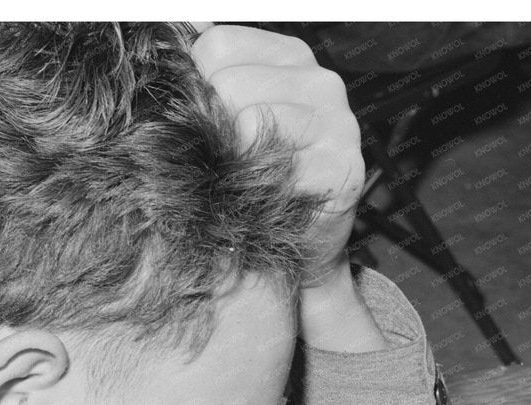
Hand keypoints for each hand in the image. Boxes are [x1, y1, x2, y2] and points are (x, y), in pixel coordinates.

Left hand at [192, 24, 363, 287]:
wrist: (294, 254)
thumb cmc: (257, 181)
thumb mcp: (232, 114)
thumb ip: (212, 69)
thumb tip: (189, 24)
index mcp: (293, 59)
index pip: (217, 45)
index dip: (201, 86)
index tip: (214, 120)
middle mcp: (322, 85)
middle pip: (229, 82)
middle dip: (217, 126)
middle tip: (233, 160)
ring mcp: (338, 125)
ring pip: (247, 121)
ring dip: (235, 161)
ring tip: (248, 181)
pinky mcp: (341, 169)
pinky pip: (272, 165)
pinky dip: (256, 189)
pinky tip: (266, 199)